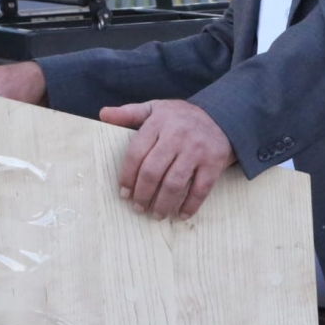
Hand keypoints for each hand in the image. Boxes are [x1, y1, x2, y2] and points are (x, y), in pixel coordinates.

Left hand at [100, 99, 235, 219]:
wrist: (222, 115)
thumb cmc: (180, 117)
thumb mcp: (155, 109)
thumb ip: (129, 113)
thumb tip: (103, 114)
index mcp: (159, 122)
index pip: (136, 153)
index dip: (127, 177)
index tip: (123, 193)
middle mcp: (177, 135)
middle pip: (152, 172)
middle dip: (142, 195)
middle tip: (138, 208)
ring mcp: (197, 149)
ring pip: (174, 183)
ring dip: (163, 204)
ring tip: (156, 214)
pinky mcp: (214, 162)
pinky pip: (200, 189)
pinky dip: (190, 206)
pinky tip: (181, 214)